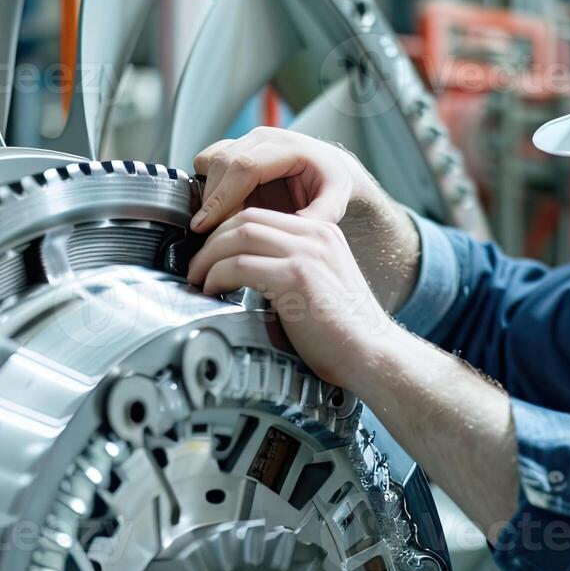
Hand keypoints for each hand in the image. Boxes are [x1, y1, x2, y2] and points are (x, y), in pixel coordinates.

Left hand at [185, 207, 394, 389]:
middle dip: (211, 241)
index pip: (260, 215)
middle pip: (245, 218)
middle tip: (196, 266)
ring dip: (208, 258)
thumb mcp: (320, 284)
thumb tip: (244, 273)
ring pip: (237, 236)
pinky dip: (217, 275)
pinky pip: (240, 265)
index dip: (225, 230)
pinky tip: (212, 290)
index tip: (209, 252)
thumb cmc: (345, 334)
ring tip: (197, 279)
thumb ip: (289, 269)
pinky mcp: (297, 276)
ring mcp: (307, 253)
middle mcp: (315, 235)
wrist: (373, 355)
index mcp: (322, 232)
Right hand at [191, 126, 372, 233]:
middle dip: (212, 202)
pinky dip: (207, 187)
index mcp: (287, 146)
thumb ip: (316, 218)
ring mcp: (246, 141)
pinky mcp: (235, 149)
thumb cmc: (331, 183)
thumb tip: (289, 234)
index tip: (206, 225)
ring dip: (209, 196)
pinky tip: (223, 210)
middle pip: (222, 164)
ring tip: (223, 225)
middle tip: (213, 235)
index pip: (245, 167)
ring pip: (210, 163)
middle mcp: (262, 138)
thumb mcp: (335, 202)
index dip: (222, 198)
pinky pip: (208, 164)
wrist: (330, 168)